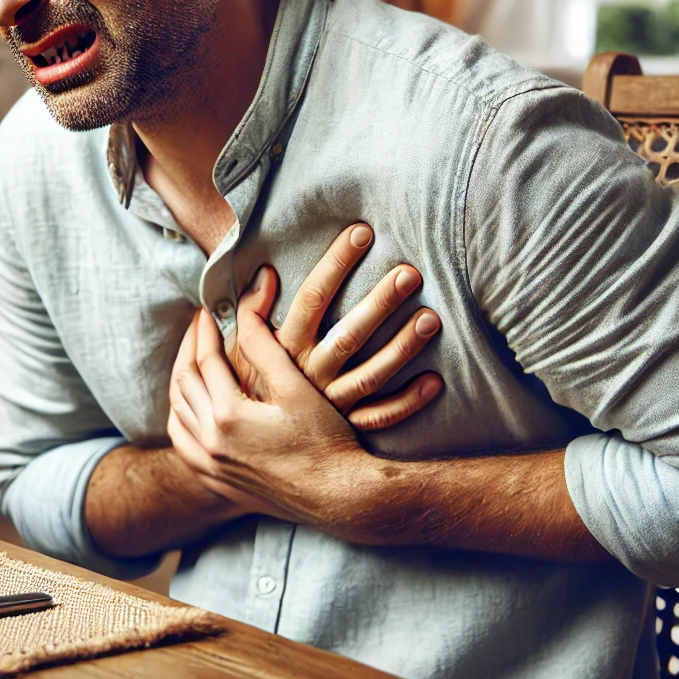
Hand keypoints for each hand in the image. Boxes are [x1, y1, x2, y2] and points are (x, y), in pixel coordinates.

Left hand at [167, 302, 376, 526]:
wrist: (338, 497)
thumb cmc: (325, 441)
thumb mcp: (296, 387)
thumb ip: (264, 346)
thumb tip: (246, 309)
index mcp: (227, 417)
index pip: (205, 360)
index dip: (206, 330)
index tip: (209, 309)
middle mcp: (211, 443)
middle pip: (183, 384)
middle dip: (188, 350)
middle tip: (199, 327)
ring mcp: (211, 466)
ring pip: (176, 416)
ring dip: (181, 384)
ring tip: (192, 361)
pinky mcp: (218, 482)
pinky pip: (183, 446)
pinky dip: (181, 420)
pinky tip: (192, 410)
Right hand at [226, 223, 443, 430]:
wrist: (249, 445)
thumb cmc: (253, 384)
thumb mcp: (243, 349)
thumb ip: (250, 311)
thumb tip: (265, 271)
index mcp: (283, 350)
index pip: (310, 298)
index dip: (335, 264)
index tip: (362, 232)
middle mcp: (308, 376)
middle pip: (347, 335)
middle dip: (379, 303)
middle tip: (408, 274)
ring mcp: (330, 405)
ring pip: (370, 375)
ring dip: (402, 348)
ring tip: (431, 319)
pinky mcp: (347, 430)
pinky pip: (380, 417)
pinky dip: (408, 402)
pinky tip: (434, 381)